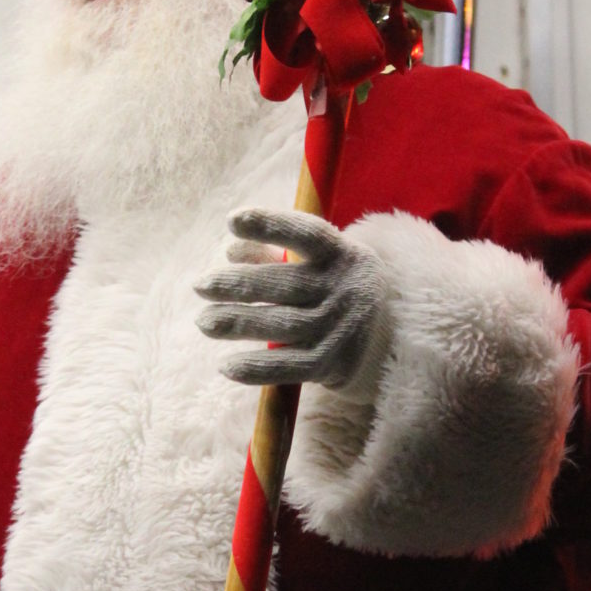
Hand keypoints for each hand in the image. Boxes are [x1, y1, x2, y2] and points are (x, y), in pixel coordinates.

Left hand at [195, 208, 388, 389]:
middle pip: (283, 284)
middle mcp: (342, 289)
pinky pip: (289, 368)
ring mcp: (339, 328)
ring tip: (205, 321)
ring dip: (237, 324)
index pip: (306, 234)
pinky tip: (226, 366)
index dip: (270, 225)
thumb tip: (231, 250)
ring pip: (280, 325)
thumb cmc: (335, 287)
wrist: (390, 334)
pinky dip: (256, 368)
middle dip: (236, 285)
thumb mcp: (319, 262)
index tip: (232, 221)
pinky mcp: (332, 364)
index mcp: (341, 254)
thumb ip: (275, 252)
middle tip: (200, 286)